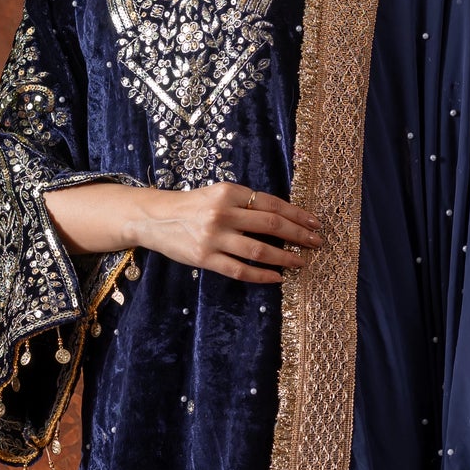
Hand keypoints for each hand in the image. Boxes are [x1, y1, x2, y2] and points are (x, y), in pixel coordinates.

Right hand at [137, 183, 320, 284]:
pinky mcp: (205, 258)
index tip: (314, 223)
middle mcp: (223, 213)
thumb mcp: (218, 194)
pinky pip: (239, 270)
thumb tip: (282, 217)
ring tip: (301, 262)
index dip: (297, 214)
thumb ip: (245, 203)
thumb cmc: (192, 206)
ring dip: (285, 258)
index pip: (272, 204)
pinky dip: (261, 275)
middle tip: (316, 242)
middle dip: (298, 235)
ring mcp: (214, 237)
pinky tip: (277, 277)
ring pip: (259, 250)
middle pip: (271, 225)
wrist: (154, 218)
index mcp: (229, 192)